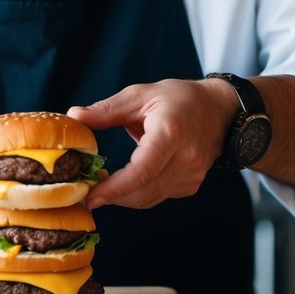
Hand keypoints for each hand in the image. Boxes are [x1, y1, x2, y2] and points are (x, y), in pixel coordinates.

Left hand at [67, 78, 235, 209]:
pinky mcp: (191, 185)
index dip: (115, 188)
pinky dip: (138, 192)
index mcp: (171, 133)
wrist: (221, 111)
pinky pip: (158, 195)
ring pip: (149, 198)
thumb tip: (74, 116)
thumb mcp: (140, 95)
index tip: (90, 195)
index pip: (142, 171)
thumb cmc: (179, 98)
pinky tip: (124, 182)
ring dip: (122, 197)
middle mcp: (186, 159)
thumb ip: (106, 110)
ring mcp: (191, 176)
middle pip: (143, 191)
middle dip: (112, 196)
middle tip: (84, 193)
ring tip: (99, 188)